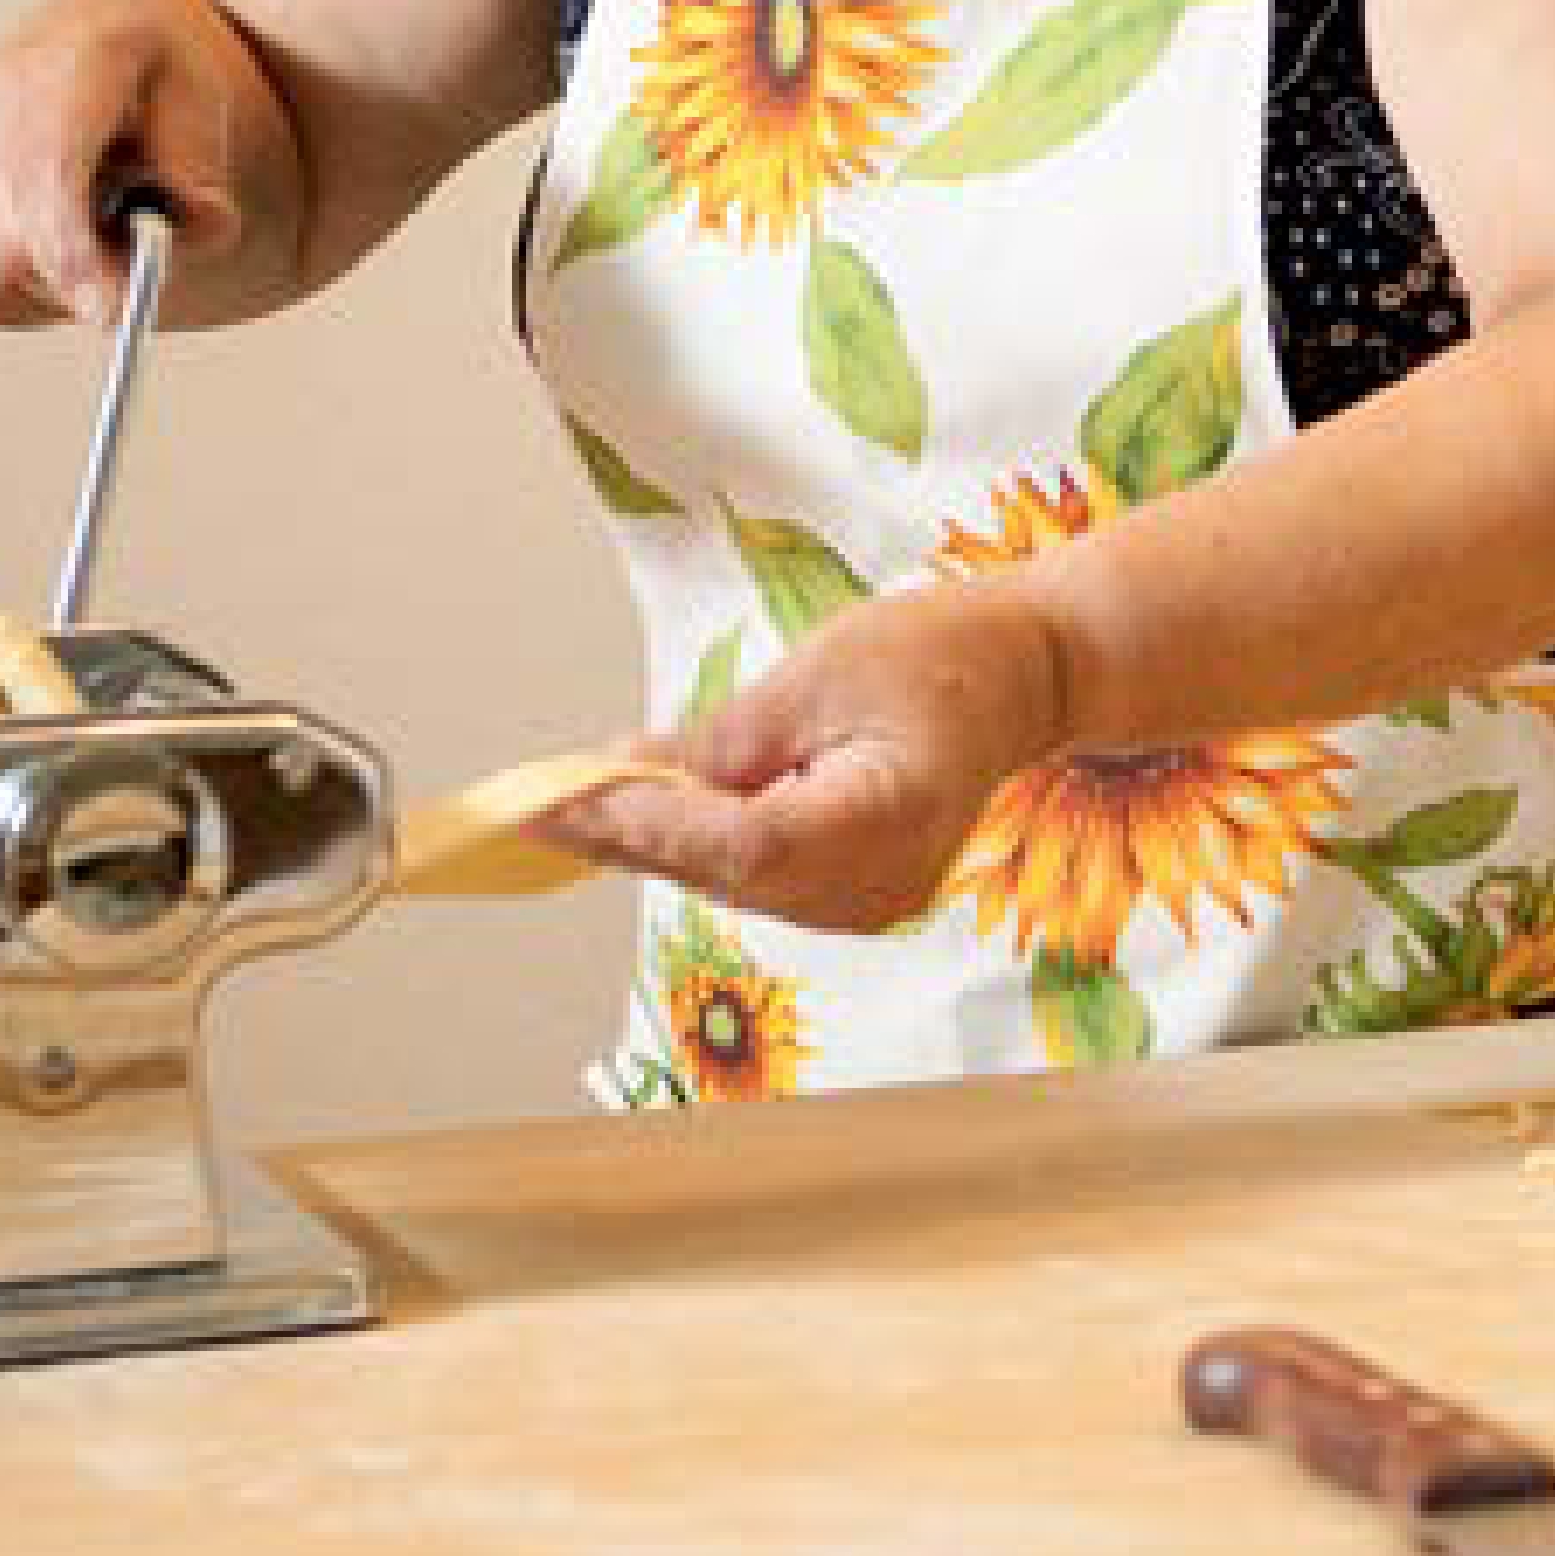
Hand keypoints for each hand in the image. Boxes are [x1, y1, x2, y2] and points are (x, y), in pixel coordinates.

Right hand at [0, 0, 290, 325]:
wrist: (91, 46)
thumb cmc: (156, 85)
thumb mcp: (209, 115)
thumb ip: (200, 178)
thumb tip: (174, 243)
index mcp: (77, 58)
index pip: (50, 165)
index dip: (74, 246)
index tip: (113, 309)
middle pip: (8, 231)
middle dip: (73, 278)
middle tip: (127, 288)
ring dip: (45, 285)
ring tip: (91, 239)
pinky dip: (12, 291)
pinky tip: (48, 248)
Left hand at [558, 582, 1072, 936]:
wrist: (1026, 675)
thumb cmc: (944, 655)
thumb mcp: (819, 673)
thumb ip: (719, 742)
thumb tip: (618, 774)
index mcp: (891, 817)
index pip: (747, 843)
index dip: (651, 821)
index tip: (565, 795)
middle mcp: (880, 883)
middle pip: (727, 873)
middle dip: (628, 833)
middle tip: (528, 806)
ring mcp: (868, 900)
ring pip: (732, 883)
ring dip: (652, 841)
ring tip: (565, 804)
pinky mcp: (852, 894)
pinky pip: (755, 877)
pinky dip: (696, 845)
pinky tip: (637, 812)